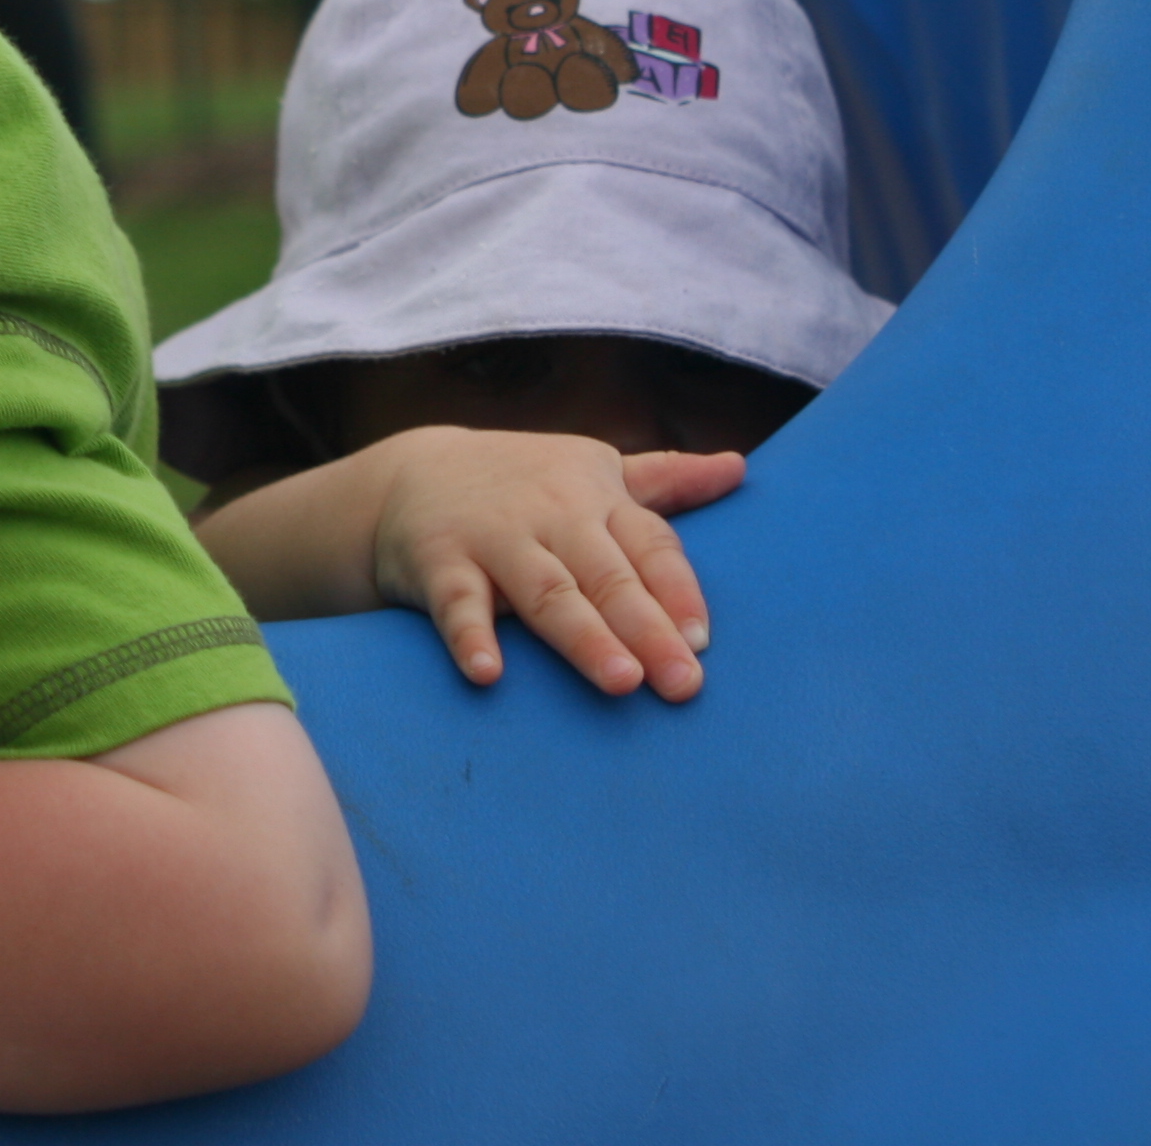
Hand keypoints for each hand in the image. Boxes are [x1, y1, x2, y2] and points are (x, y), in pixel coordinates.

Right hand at [365, 428, 743, 699]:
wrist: (411, 473)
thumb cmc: (522, 484)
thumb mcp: (592, 470)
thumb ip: (664, 479)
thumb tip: (739, 467)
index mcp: (596, 496)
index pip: (649, 544)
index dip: (678, 591)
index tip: (704, 640)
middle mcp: (551, 514)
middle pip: (607, 575)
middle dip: (647, 628)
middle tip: (683, 682)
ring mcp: (495, 538)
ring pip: (546, 592)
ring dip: (583, 637)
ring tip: (621, 681)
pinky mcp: (440, 562)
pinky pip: (458, 603)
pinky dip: (471, 636)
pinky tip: (488, 673)